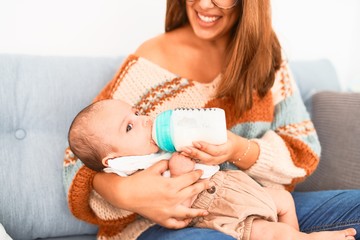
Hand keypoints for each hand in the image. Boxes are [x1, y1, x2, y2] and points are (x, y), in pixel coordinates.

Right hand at [93, 160, 209, 228]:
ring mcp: (168, 211)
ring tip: (206, 211)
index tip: (201, 171)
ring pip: (188, 212)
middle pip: (192, 192)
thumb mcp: (153, 168)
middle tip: (209, 183)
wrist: (125, 194)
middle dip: (202, 186)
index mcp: (171, 185)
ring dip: (198, 211)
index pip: (190, 179)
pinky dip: (182, 223)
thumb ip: (165, 163)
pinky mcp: (161, 219)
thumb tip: (172, 160)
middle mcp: (172, 199)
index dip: (197, 174)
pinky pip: (175, 224)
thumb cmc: (139, 180)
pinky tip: (187, 221)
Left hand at [181, 131, 244, 164]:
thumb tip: (201, 117)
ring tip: (182, 151)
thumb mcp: (225, 132)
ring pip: (203, 161)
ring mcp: (216, 162)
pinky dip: (192, 158)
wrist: (235, 149)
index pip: (215, 150)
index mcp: (226, 149)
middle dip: (196, 153)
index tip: (196, 142)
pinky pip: (201, 162)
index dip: (205, 147)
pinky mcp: (211, 163)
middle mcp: (221, 157)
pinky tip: (184, 154)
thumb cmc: (228, 138)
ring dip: (192, 157)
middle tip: (186, 148)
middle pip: (207, 158)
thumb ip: (216, 128)